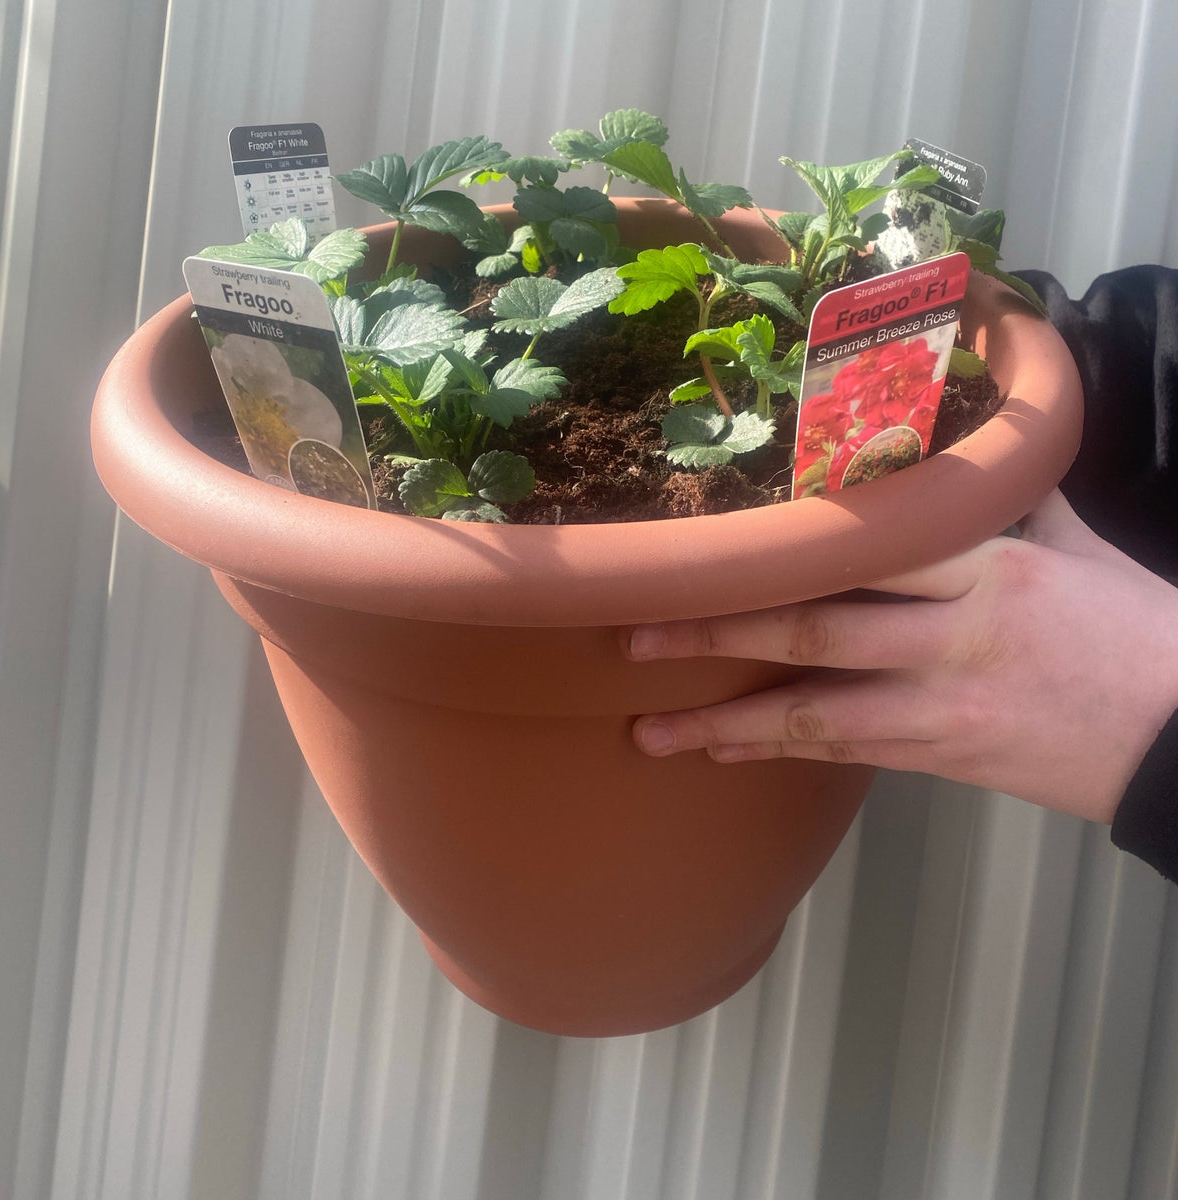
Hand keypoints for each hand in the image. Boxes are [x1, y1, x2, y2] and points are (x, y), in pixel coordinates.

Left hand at [625, 490, 1177, 822]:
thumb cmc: (1133, 626)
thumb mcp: (1071, 544)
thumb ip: (998, 506)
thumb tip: (944, 459)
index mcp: (984, 564)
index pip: (861, 548)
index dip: (776, 552)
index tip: (706, 548)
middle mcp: (952, 632)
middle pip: (812, 629)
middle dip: (716, 634)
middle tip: (632, 634)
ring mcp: (942, 704)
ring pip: (814, 713)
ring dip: (723, 724)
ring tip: (647, 730)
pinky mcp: (943, 760)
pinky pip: (843, 756)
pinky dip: (776, 754)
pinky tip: (721, 756)